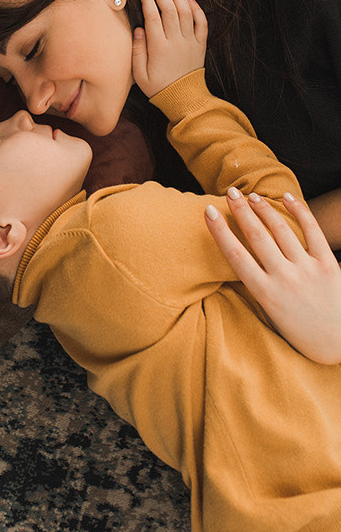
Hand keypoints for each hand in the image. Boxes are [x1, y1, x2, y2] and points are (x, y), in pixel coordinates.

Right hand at [132, 0, 207, 96]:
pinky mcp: (200, 45)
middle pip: (169, 9)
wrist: (184, 98)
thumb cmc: (159, 87)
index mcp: (159, 47)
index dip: (147, 0)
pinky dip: (196, 8)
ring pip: (185, 12)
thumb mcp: (140, 74)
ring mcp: (190, 42)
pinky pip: (202, 22)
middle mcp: (176, 41)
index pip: (153, 16)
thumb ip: (138, 51)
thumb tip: (138, 29)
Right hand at [205, 188, 340, 364]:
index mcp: (265, 294)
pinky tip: (286, 197)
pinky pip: (312, 230)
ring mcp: (306, 269)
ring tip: (252, 196)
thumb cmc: (301, 331)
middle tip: (231, 193)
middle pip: (256, 235)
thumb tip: (242, 256)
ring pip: (280, 229)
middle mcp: (284, 279)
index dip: (219, 230)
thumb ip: (259, 285)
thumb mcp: (271, 313)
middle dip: (240, 209)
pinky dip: (298, 210)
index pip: (235, 255)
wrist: (338, 344)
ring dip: (263, 208)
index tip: (209, 211)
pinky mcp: (327, 264)